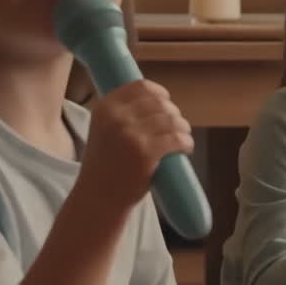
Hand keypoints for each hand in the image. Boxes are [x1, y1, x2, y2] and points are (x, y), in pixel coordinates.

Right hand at [73, 79, 192, 213]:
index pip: (141, 86)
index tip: (166, 103)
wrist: (99, 198)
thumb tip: (157, 100)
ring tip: (182, 138)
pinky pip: (178, 138)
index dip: (159, 93)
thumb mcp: (104, 130)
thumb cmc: (105, 165)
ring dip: (183, 128)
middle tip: (177, 127)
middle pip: (160, 103)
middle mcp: (116, 117)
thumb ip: (122, 114)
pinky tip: (185, 148)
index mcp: (105, 108)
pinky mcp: (146, 152)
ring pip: (172, 120)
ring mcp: (131, 134)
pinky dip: (186, 142)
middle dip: (173, 113)